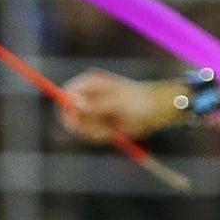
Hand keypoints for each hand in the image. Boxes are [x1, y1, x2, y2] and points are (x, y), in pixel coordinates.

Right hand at [57, 69, 172, 142]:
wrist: (154, 112)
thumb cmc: (138, 102)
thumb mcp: (117, 103)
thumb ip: (96, 105)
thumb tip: (76, 105)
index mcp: (89, 84)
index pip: (66, 95)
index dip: (67, 109)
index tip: (78, 121)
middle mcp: (86, 96)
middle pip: (69, 114)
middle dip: (84, 125)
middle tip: (102, 129)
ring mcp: (90, 110)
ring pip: (79, 127)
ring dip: (94, 132)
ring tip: (113, 128)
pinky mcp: (95, 123)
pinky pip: (89, 134)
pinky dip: (99, 136)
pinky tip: (113, 131)